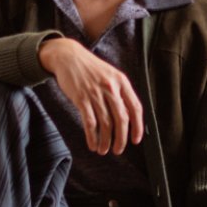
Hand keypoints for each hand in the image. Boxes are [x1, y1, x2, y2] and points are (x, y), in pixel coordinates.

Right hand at [39, 38, 144, 154]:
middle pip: (121, 119)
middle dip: (121, 139)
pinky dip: (92, 137)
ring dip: (105, 141)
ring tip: (104, 150)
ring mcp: (96, 93)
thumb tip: (128, 117)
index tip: (136, 140)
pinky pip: (90, 123)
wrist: (69, 56)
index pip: (135, 107)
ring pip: (105, 124)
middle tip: (118, 150)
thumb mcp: (110, 75)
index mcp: (121, 81)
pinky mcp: (81, 98)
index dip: (137, 126)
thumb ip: (120, 93)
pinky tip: (92, 144)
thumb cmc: (91, 68)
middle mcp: (111, 87)